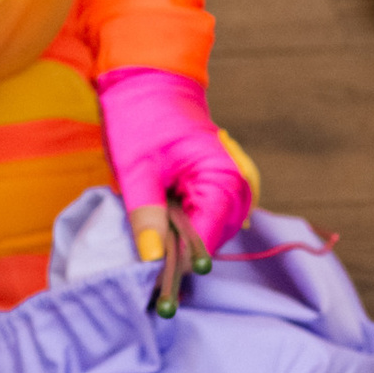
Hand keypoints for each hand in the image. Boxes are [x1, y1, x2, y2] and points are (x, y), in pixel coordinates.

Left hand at [96, 65, 256, 262]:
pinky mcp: (218, 185)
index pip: (206, 242)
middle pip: (211, 242)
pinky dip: (185, 226)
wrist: (146, 79)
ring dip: (181, 242)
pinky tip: (161, 223)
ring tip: (149, 239)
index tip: (153, 292)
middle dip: (179, 256)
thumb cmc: (140, 118)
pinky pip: (206, 218)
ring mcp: (231, 185)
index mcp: (222, 180)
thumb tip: (152, 261)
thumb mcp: (136, 170)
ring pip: (209, 233)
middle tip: (144, 272)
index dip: (178, 267)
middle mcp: (237, 186)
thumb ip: (146, 216)